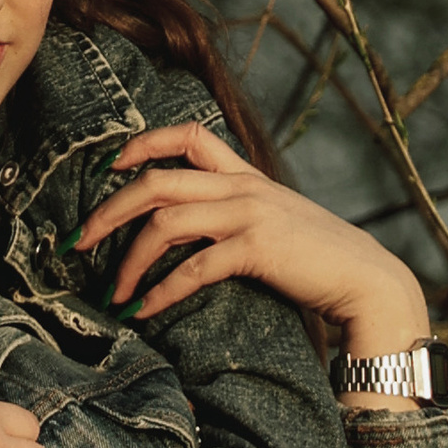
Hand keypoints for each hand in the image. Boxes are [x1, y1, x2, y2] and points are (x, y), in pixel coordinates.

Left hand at [76, 122, 429, 351]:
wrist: (368, 280)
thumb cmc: (319, 260)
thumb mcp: (277, 221)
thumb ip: (238, 214)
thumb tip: (188, 229)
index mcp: (247, 174)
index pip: (188, 135)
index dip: (142, 143)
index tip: (110, 166)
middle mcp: (243, 186)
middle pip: (156, 179)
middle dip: (109, 209)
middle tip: (79, 240)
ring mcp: (250, 214)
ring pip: (165, 221)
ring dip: (129, 260)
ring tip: (113, 291)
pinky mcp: (256, 248)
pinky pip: (192, 268)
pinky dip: (161, 291)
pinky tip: (144, 311)